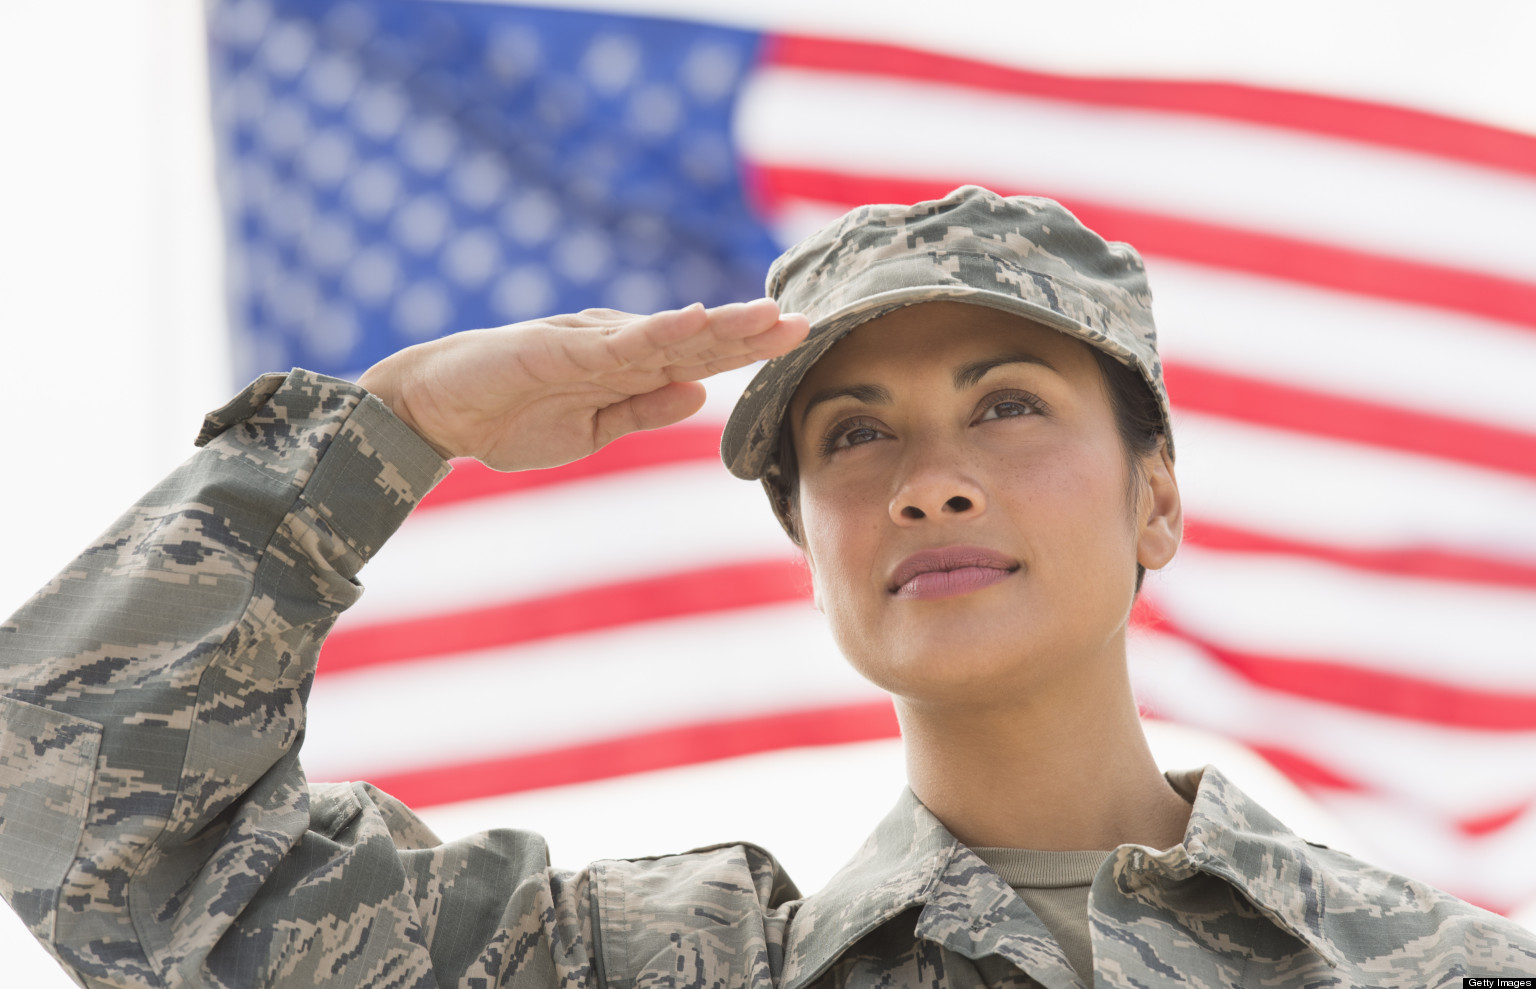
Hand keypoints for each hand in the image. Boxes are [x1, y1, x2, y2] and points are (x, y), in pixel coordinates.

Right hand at [357, 299, 808, 470]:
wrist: (435, 411)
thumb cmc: (509, 418)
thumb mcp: (591, 428)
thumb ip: (644, 410)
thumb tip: (700, 394)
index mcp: (627, 369)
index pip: (699, 358)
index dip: (748, 350)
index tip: (799, 342)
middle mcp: (616, 348)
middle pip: (696, 339)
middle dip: (752, 333)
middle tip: (807, 321)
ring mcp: (590, 343)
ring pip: (668, 334)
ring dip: (720, 326)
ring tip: (768, 317)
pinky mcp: (559, 346)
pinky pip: (618, 343)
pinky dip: (658, 332)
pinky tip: (696, 323)